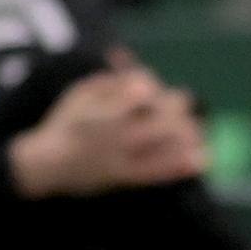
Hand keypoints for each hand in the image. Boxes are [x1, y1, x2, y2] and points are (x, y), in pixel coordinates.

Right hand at [9, 66, 207, 198]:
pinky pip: (161, 172)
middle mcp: (114, 134)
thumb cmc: (69, 122)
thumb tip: (144, 72)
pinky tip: (202, 158)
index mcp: (101, 109)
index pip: (140, 88)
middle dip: (175, 104)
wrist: (48, 166)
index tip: (147, 86)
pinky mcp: (129, 177)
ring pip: (167, 144)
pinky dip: (182, 164)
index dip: (148, 84)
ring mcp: (123, 157)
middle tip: (180, 101)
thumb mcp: (80, 93)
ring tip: (193, 127)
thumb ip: (112, 82)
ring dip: (187, 132)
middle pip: (162, 116)